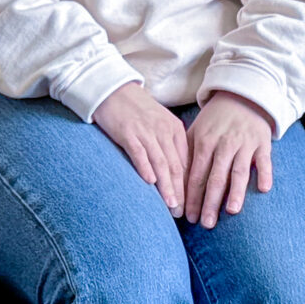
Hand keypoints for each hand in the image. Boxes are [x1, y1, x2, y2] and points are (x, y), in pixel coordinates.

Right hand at [94, 82, 189, 213]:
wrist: (113, 90)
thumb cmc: (135, 110)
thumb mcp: (158, 125)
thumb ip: (168, 145)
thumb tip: (174, 173)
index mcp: (175, 130)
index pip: (186, 163)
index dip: (189, 186)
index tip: (191, 205)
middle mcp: (164, 131)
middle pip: (176, 166)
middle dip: (181, 192)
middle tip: (183, 213)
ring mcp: (146, 131)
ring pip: (161, 163)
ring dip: (167, 186)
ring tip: (172, 205)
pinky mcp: (128, 132)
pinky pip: (139, 152)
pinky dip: (145, 167)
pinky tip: (150, 183)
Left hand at [185, 91, 275, 226]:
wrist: (242, 96)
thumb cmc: (215, 120)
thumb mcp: (196, 131)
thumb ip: (186, 155)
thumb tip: (174, 184)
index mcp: (205, 142)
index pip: (196, 174)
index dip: (192, 196)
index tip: (188, 216)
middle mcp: (224, 144)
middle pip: (216, 177)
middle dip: (210, 202)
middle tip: (206, 223)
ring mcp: (245, 143)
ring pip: (239, 170)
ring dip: (236, 191)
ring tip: (232, 211)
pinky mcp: (263, 143)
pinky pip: (265, 160)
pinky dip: (265, 173)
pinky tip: (263, 190)